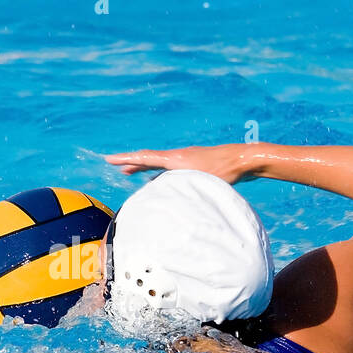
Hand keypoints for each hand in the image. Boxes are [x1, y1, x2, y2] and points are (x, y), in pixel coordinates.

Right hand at [104, 144, 254, 183]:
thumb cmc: (224, 172)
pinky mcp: (195, 164)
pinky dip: (159, 175)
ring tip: (132, 174)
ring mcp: (187, 159)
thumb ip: (180, 186)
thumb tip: (161, 195)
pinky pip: (170, 169)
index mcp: (175, 159)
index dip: (126, 159)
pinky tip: (159, 183)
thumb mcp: (199, 181)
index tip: (109, 159)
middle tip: (116, 166)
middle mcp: (178, 157)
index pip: (145, 158)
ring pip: (159, 164)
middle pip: (149, 159)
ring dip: (144, 169)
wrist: (244, 159)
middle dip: (132, 163)